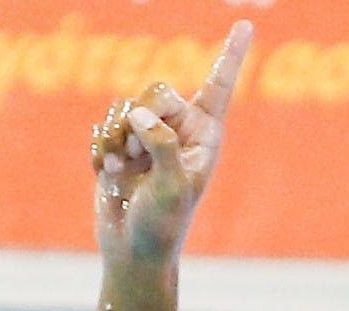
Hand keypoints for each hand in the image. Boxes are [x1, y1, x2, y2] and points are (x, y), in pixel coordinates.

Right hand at [90, 20, 252, 267]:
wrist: (133, 249)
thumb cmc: (163, 223)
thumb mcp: (173, 186)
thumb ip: (162, 144)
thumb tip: (140, 115)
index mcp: (206, 135)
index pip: (218, 86)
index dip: (230, 54)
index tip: (246, 23)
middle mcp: (180, 129)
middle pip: (154, 89)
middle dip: (139, 119)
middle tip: (137, 156)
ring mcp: (150, 135)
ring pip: (123, 106)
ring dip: (117, 141)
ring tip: (125, 173)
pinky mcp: (122, 144)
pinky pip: (103, 126)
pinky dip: (102, 152)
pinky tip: (110, 177)